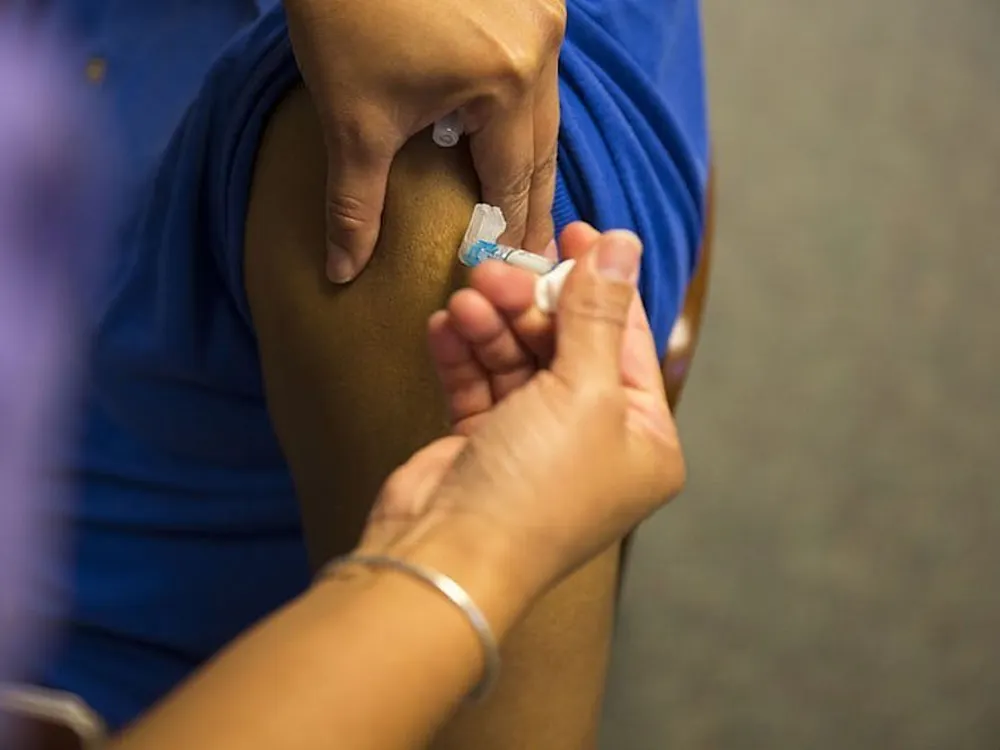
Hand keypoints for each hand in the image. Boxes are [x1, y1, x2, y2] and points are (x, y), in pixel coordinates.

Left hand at [284, 0, 564, 281]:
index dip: (512, 230)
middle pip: (544, 147)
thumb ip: (355, 205)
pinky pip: (538, 72)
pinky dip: (524, 111)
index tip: (512, 272)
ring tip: (521, 204)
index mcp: (509, 81)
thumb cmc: (345, 18)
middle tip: (530, 254)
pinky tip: (509, 134)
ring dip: (531, 157)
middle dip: (534, 203)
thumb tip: (343, 273)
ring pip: (546, 108)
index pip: (516, 178)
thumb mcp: (351, 122)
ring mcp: (544, 13)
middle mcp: (542, 46)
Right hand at [361, 224, 684, 602]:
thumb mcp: (583, 390)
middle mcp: (593, 440)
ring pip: (516, 357)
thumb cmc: (536, 488)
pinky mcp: (482, 445)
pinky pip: (478, 382)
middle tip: (497, 270)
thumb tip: (624, 243)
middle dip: (530, 303)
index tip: (573, 229)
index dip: (599, 281)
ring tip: (466, 300)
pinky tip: (446, 327)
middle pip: (566, 342)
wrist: (448, 555)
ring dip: (491, 324)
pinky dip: (463, 353)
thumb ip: (598, 313)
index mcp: (643, 438)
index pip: (626, 339)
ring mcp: (535, 442)